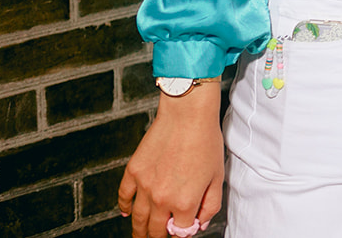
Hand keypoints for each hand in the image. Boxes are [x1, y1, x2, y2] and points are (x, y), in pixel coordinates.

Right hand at [117, 83, 224, 237]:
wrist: (188, 116)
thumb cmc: (206, 142)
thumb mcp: (217, 177)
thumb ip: (210, 205)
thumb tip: (200, 223)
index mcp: (185, 203)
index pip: (181, 231)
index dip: (184, 231)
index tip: (185, 227)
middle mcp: (162, 199)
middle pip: (156, 230)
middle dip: (159, 236)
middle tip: (160, 236)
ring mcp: (145, 186)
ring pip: (138, 219)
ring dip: (139, 231)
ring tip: (141, 235)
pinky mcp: (133, 172)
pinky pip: (124, 197)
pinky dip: (124, 207)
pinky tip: (126, 212)